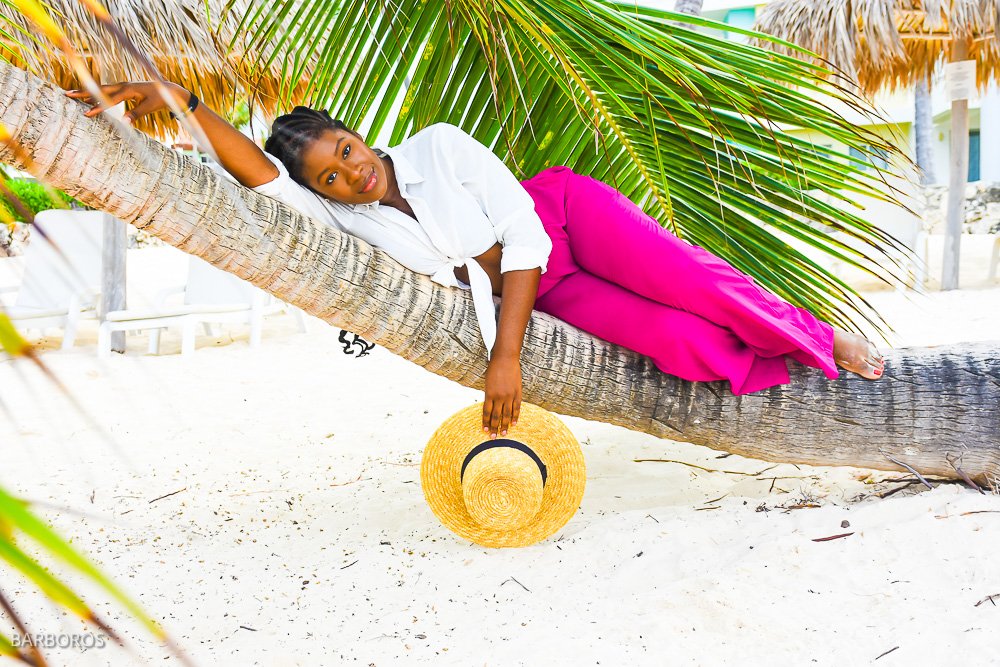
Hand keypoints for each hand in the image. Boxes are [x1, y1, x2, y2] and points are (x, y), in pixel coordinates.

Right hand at [64, 81, 185, 124]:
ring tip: (72, 94)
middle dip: (84, 92)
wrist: (166, 88)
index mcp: (129, 89)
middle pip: (100, 89)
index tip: (87, 113)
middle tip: (67, 94)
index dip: (98, 107)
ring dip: (87, 91)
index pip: (110, 99)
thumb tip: (124, 123)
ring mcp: (122, 86)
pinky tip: (87, 97)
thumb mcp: (150, 107)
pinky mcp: (123, 89)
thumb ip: (137, 114)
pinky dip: (96, 93)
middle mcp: (123, 85)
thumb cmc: (160, 98)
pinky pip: (106, 90)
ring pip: (101, 89)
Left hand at [482, 355, 521, 439]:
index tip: (485, 430)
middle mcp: (499, 396)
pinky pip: (516, 408)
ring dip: (505, 425)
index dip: (486, 422)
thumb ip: (489, 395)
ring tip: (504, 434)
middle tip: (494, 437)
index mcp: (489, 394)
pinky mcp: (517, 393)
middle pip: (496, 416)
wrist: (505, 358)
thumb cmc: (494, 368)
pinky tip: (513, 424)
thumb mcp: (488, 382)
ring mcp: (509, 395)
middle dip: (495, 427)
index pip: (487, 412)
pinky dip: (515, 416)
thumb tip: (490, 408)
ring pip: (507, 414)